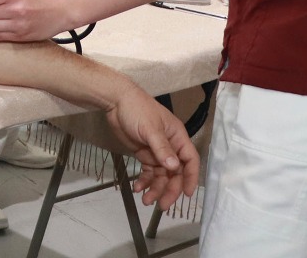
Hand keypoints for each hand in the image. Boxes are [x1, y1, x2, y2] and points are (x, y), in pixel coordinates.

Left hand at [105, 86, 200, 209]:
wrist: (116, 102)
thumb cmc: (137, 110)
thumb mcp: (150, 129)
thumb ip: (162, 148)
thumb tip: (174, 167)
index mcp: (177, 137)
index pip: (190, 160)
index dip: (190, 177)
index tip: (186, 194)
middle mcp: (170, 146)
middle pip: (175, 173)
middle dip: (169, 189)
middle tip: (161, 205)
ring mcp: (156, 152)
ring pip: (161, 176)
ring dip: (155, 189)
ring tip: (145, 200)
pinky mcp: (144, 154)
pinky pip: (148, 172)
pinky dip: (145, 181)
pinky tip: (138, 188)